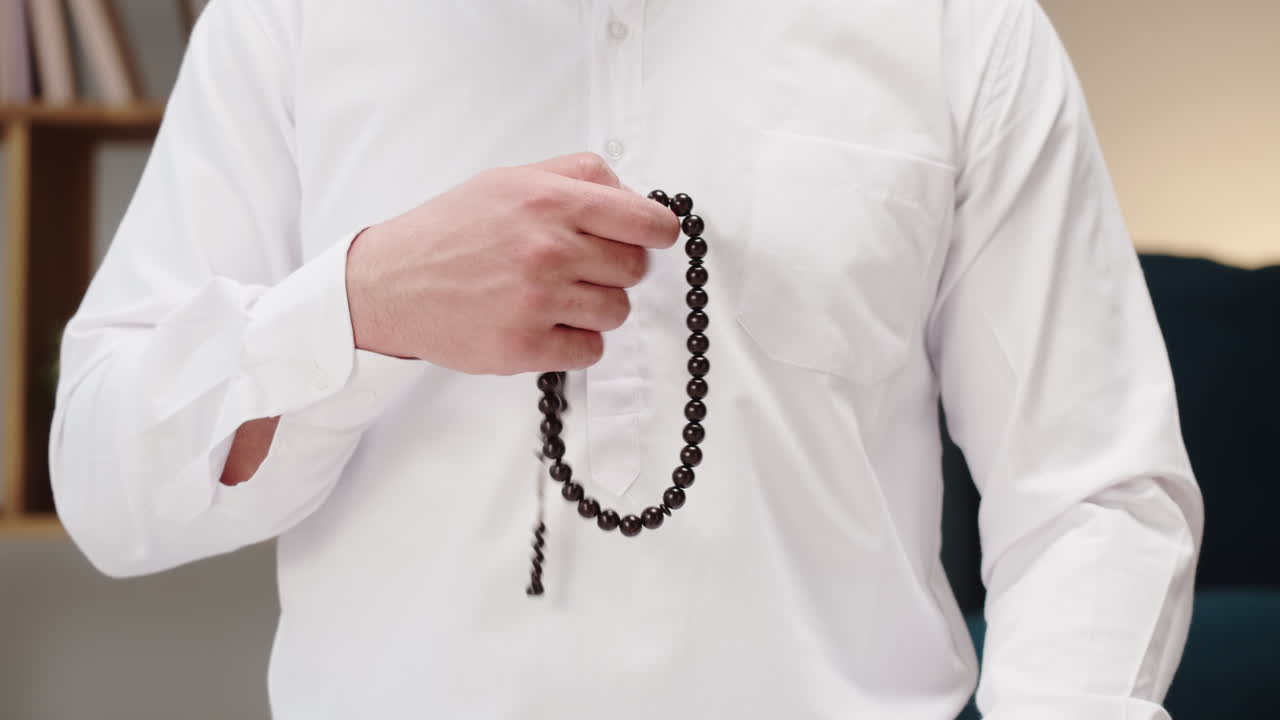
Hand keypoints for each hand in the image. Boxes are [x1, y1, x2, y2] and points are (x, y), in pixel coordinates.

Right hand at [344, 152, 679, 373]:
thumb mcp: (509, 180)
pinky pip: (591, 350)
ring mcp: (537, 302)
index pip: (647, 222)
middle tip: (580, 268)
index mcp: (550, 201)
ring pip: (617, 311)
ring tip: (555, 297)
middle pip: (635, 269)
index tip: (651, 239)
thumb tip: (632, 195)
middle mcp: (548, 249)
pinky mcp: (525, 347)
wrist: (390, 284)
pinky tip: (544, 325)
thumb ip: (575, 177)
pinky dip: (575, 342)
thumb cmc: (451, 231)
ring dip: (595, 307)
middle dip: (615, 269)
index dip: (657, 232)